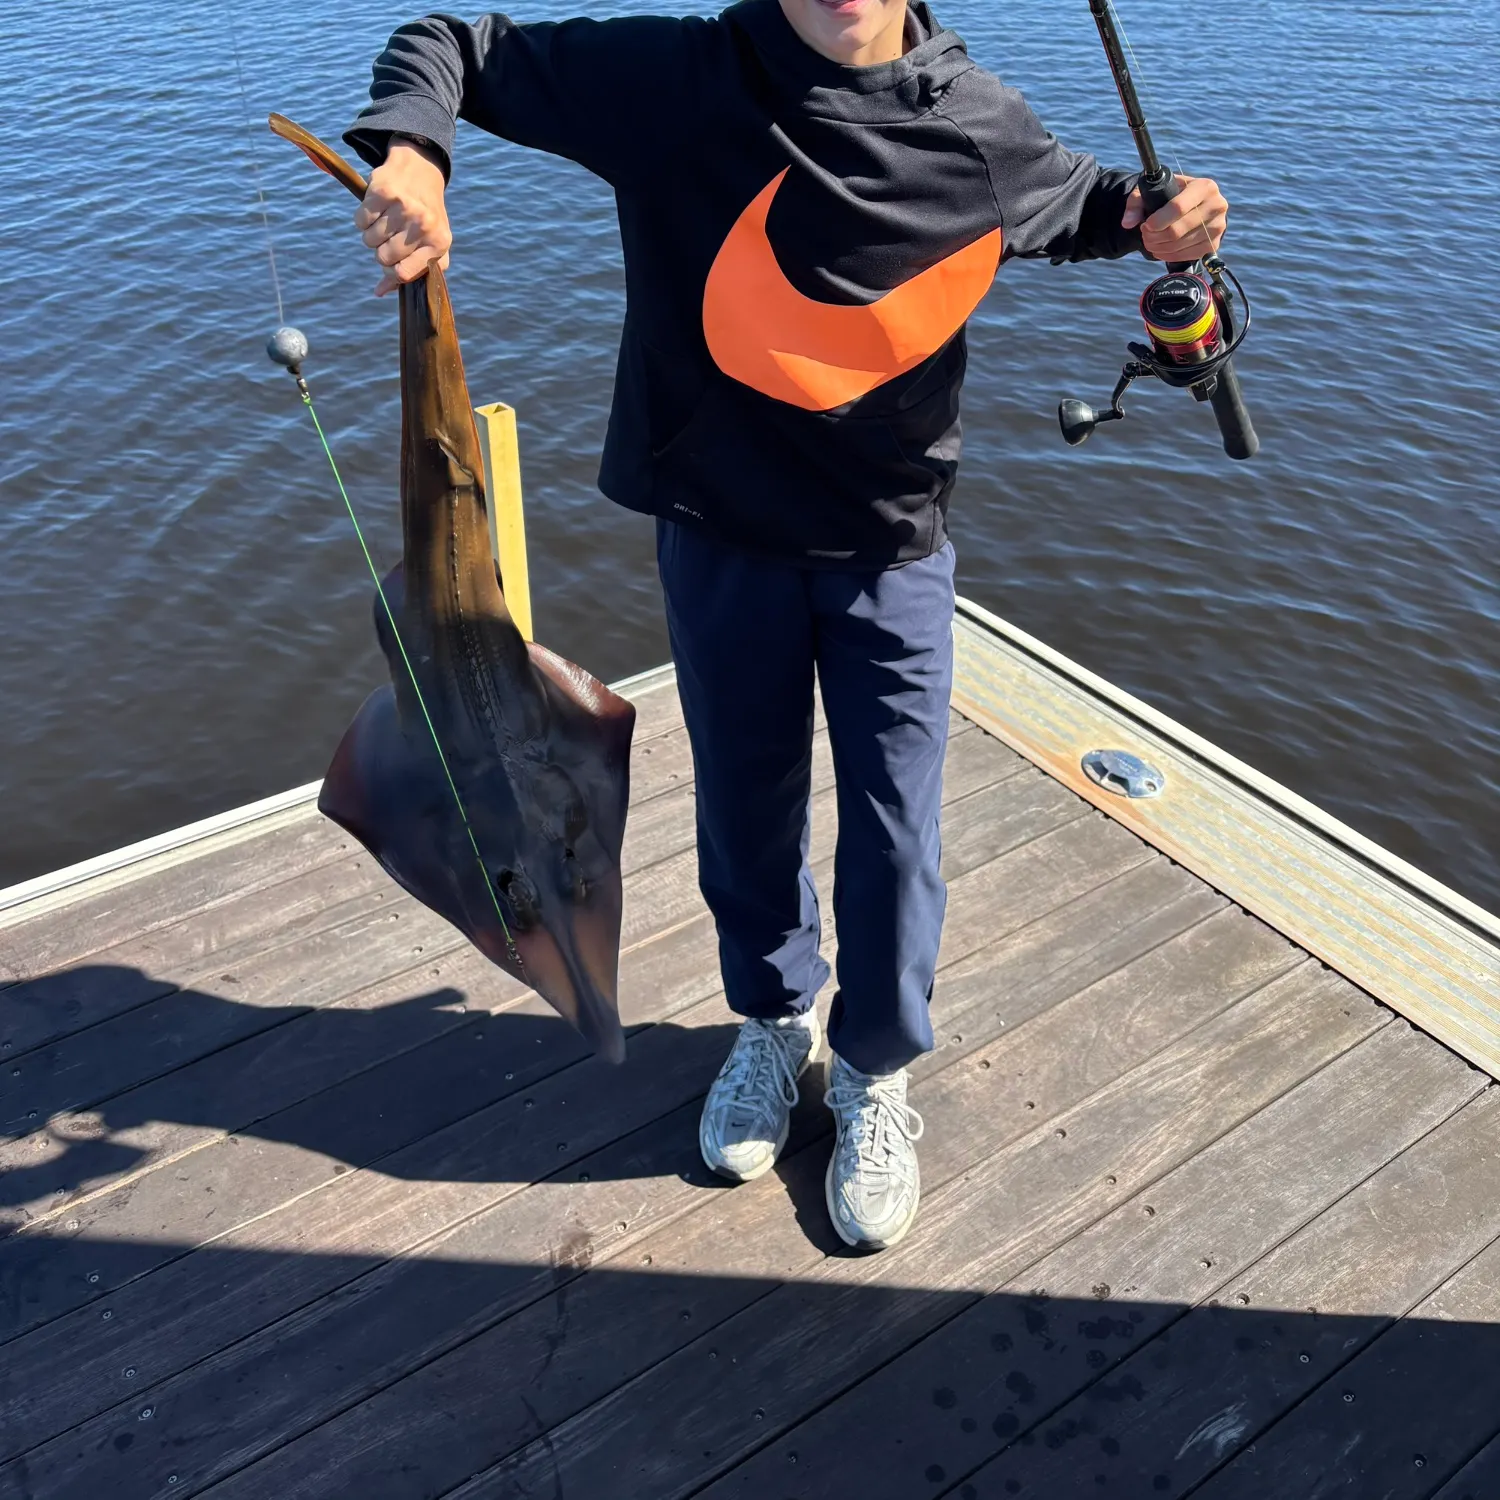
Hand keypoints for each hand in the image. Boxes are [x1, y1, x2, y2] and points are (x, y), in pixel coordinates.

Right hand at [355, 137, 451, 296]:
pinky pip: (360, 221)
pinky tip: (376, 210)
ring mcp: (403, 207)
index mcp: (439, 243)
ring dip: (371, 234)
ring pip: (369, 240)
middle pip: (383, 258)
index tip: (391, 263)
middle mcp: (423, 225)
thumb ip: (411, 271)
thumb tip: (380, 291)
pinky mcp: (383, 191)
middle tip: (389, 237)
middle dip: (381, 251)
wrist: (420, 169)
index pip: (403, 274)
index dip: (390, 272)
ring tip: (384, 222)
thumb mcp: (431, 245)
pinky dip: (363, 219)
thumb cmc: (425, 216)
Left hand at [1122, 173, 1228, 261]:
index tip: (1146, 225)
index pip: (1178, 207)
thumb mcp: (1154, 190)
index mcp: (1204, 187)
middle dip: (1154, 236)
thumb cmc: (1171, 196)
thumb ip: (1136, 202)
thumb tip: (1127, 222)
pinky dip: (1168, 255)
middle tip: (1146, 234)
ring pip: (1179, 245)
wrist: (1193, 206)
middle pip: (1177, 230)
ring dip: (1159, 247)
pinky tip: (1161, 248)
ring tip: (1151, 241)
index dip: (1157, 221)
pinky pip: (1186, 256)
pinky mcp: (1213, 245)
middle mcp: (1217, 205)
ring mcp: (1218, 227)